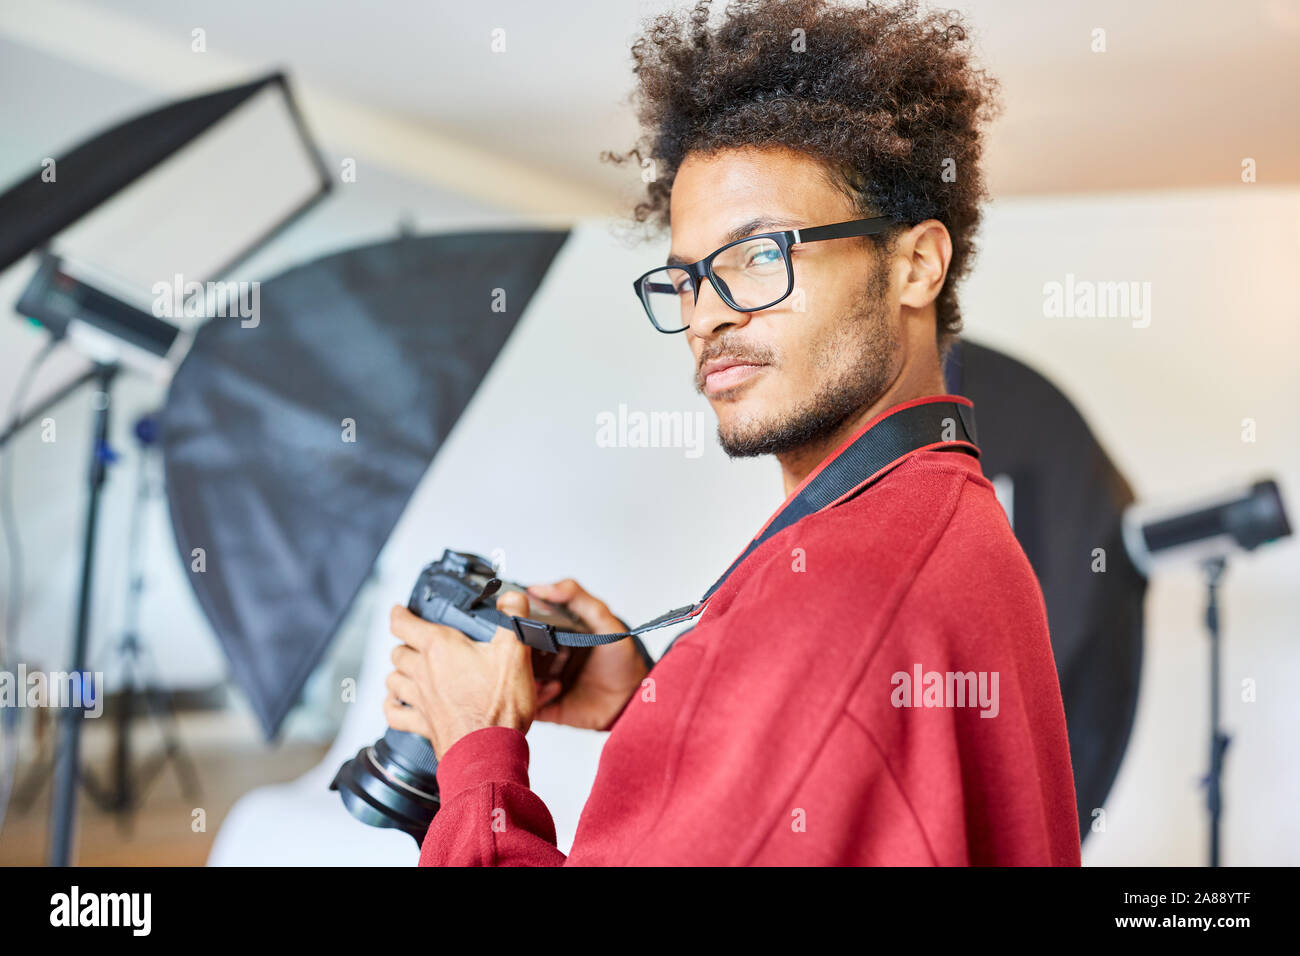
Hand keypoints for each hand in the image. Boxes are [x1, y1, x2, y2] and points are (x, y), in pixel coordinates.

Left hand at [383, 590, 535, 757]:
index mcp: (440, 648)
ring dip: (399, 671)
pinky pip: (394, 712)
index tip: (401, 610)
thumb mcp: (515, 652)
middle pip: (398, 651)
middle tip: (417, 641)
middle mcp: (423, 671)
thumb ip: (513, 619)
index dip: (400, 613)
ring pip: (393, 679)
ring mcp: (419, 700)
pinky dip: (392, 705)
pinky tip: (397, 702)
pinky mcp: (421, 724)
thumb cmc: (499, 705)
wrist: (489, 751)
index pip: (403, 623)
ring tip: (409, 668)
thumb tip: (512, 598)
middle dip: (406, 643)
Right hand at [527, 579, 648, 730]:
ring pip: (518, 679)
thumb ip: (577, 597)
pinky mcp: (548, 706)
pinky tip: (555, 688)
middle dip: (515, 651)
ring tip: (540, 670)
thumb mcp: (603, 621)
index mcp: (554, 635)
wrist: (633, 698)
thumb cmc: (622, 659)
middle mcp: (546, 658)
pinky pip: (529, 704)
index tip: (510, 620)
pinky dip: (535, 697)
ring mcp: (545, 683)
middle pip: (516, 653)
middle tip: (522, 648)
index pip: (522, 626)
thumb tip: (540, 588)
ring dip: (523, 675)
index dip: (514, 623)